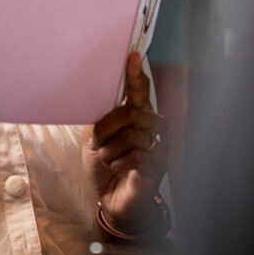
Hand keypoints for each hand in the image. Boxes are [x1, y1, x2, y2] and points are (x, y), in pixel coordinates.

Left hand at [82, 52, 168, 233]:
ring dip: (111, 152)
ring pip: (132, 135)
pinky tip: (120, 170)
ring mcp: (158, 144)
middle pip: (132, 112)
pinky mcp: (159, 165)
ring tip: (110, 161)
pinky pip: (136, 156)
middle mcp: (151, 125)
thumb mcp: (94, 139)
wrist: (110, 198)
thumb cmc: (105, 165)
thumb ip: (102, 120)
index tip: (131, 56)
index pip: (138, 90)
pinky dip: (119, 165)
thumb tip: (109, 105)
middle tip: (99, 145)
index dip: (135, 74)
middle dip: (108, 130)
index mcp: (135, 114)